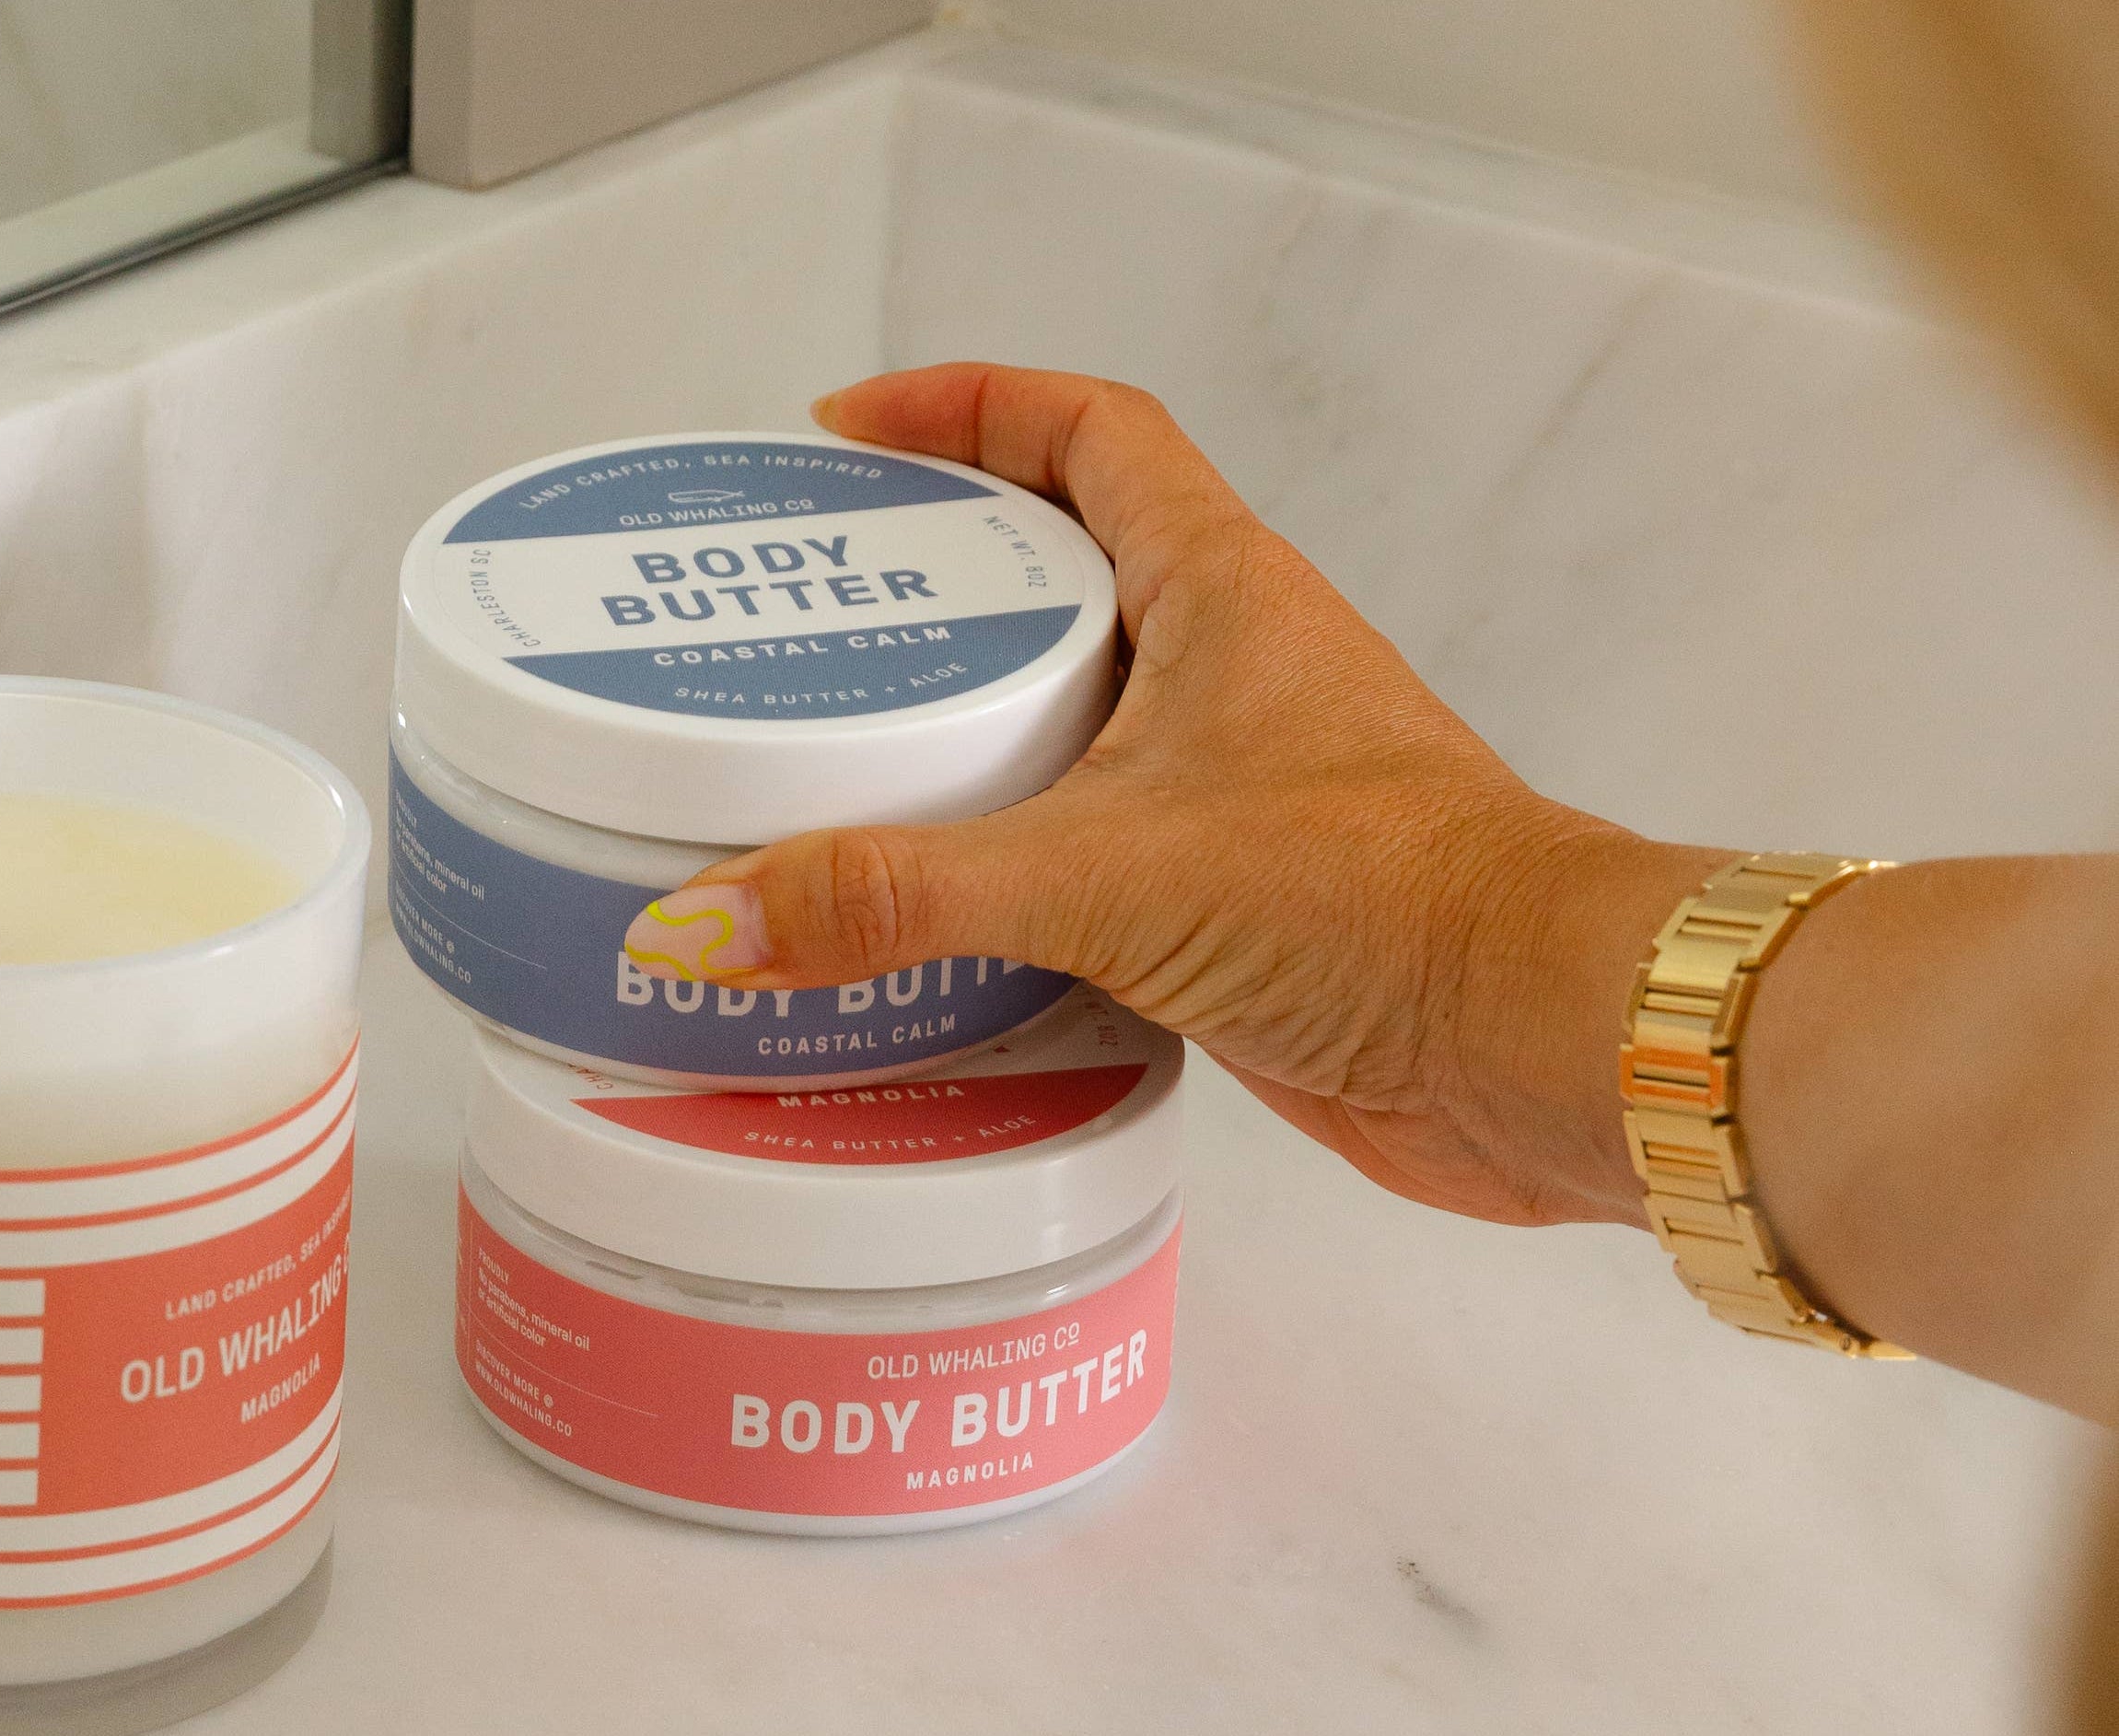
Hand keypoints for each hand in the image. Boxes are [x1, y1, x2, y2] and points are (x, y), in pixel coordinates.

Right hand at [624, 363, 1727, 1226]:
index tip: (845, 430)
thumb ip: (904, 891)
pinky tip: (907, 931)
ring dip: (957, 749)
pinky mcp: (1223, 908)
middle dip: (929, 591)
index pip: (1091, 431)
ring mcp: (1228, 793)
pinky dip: (996, 883)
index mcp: (1218, 590)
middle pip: (1058, 578)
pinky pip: (1081, 863)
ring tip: (816, 777)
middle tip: (803, 628)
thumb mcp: (1106, 870)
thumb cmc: (1384, 902)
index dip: (969, 405)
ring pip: (1067, 731)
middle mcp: (1226, 674)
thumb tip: (714, 916)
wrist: (1533, 1050)